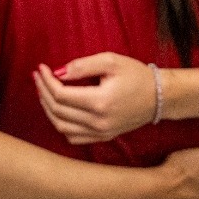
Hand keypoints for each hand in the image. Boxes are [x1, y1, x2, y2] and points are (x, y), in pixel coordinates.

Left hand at [34, 53, 155, 144]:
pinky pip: (73, 137)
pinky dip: (60, 124)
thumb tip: (58, 72)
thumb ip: (83, 65)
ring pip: (61, 127)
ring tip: (44, 91)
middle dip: (43, 92)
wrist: (160, 97)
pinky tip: (58, 109)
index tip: (41, 67)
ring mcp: (101, 133)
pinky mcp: (103, 137)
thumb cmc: (136, 75)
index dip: (46, 81)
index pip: (61, 95)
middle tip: (38, 76)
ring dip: (48, 109)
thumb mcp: (111, 61)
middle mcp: (98, 122)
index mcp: (100, 102)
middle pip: (57, 111)